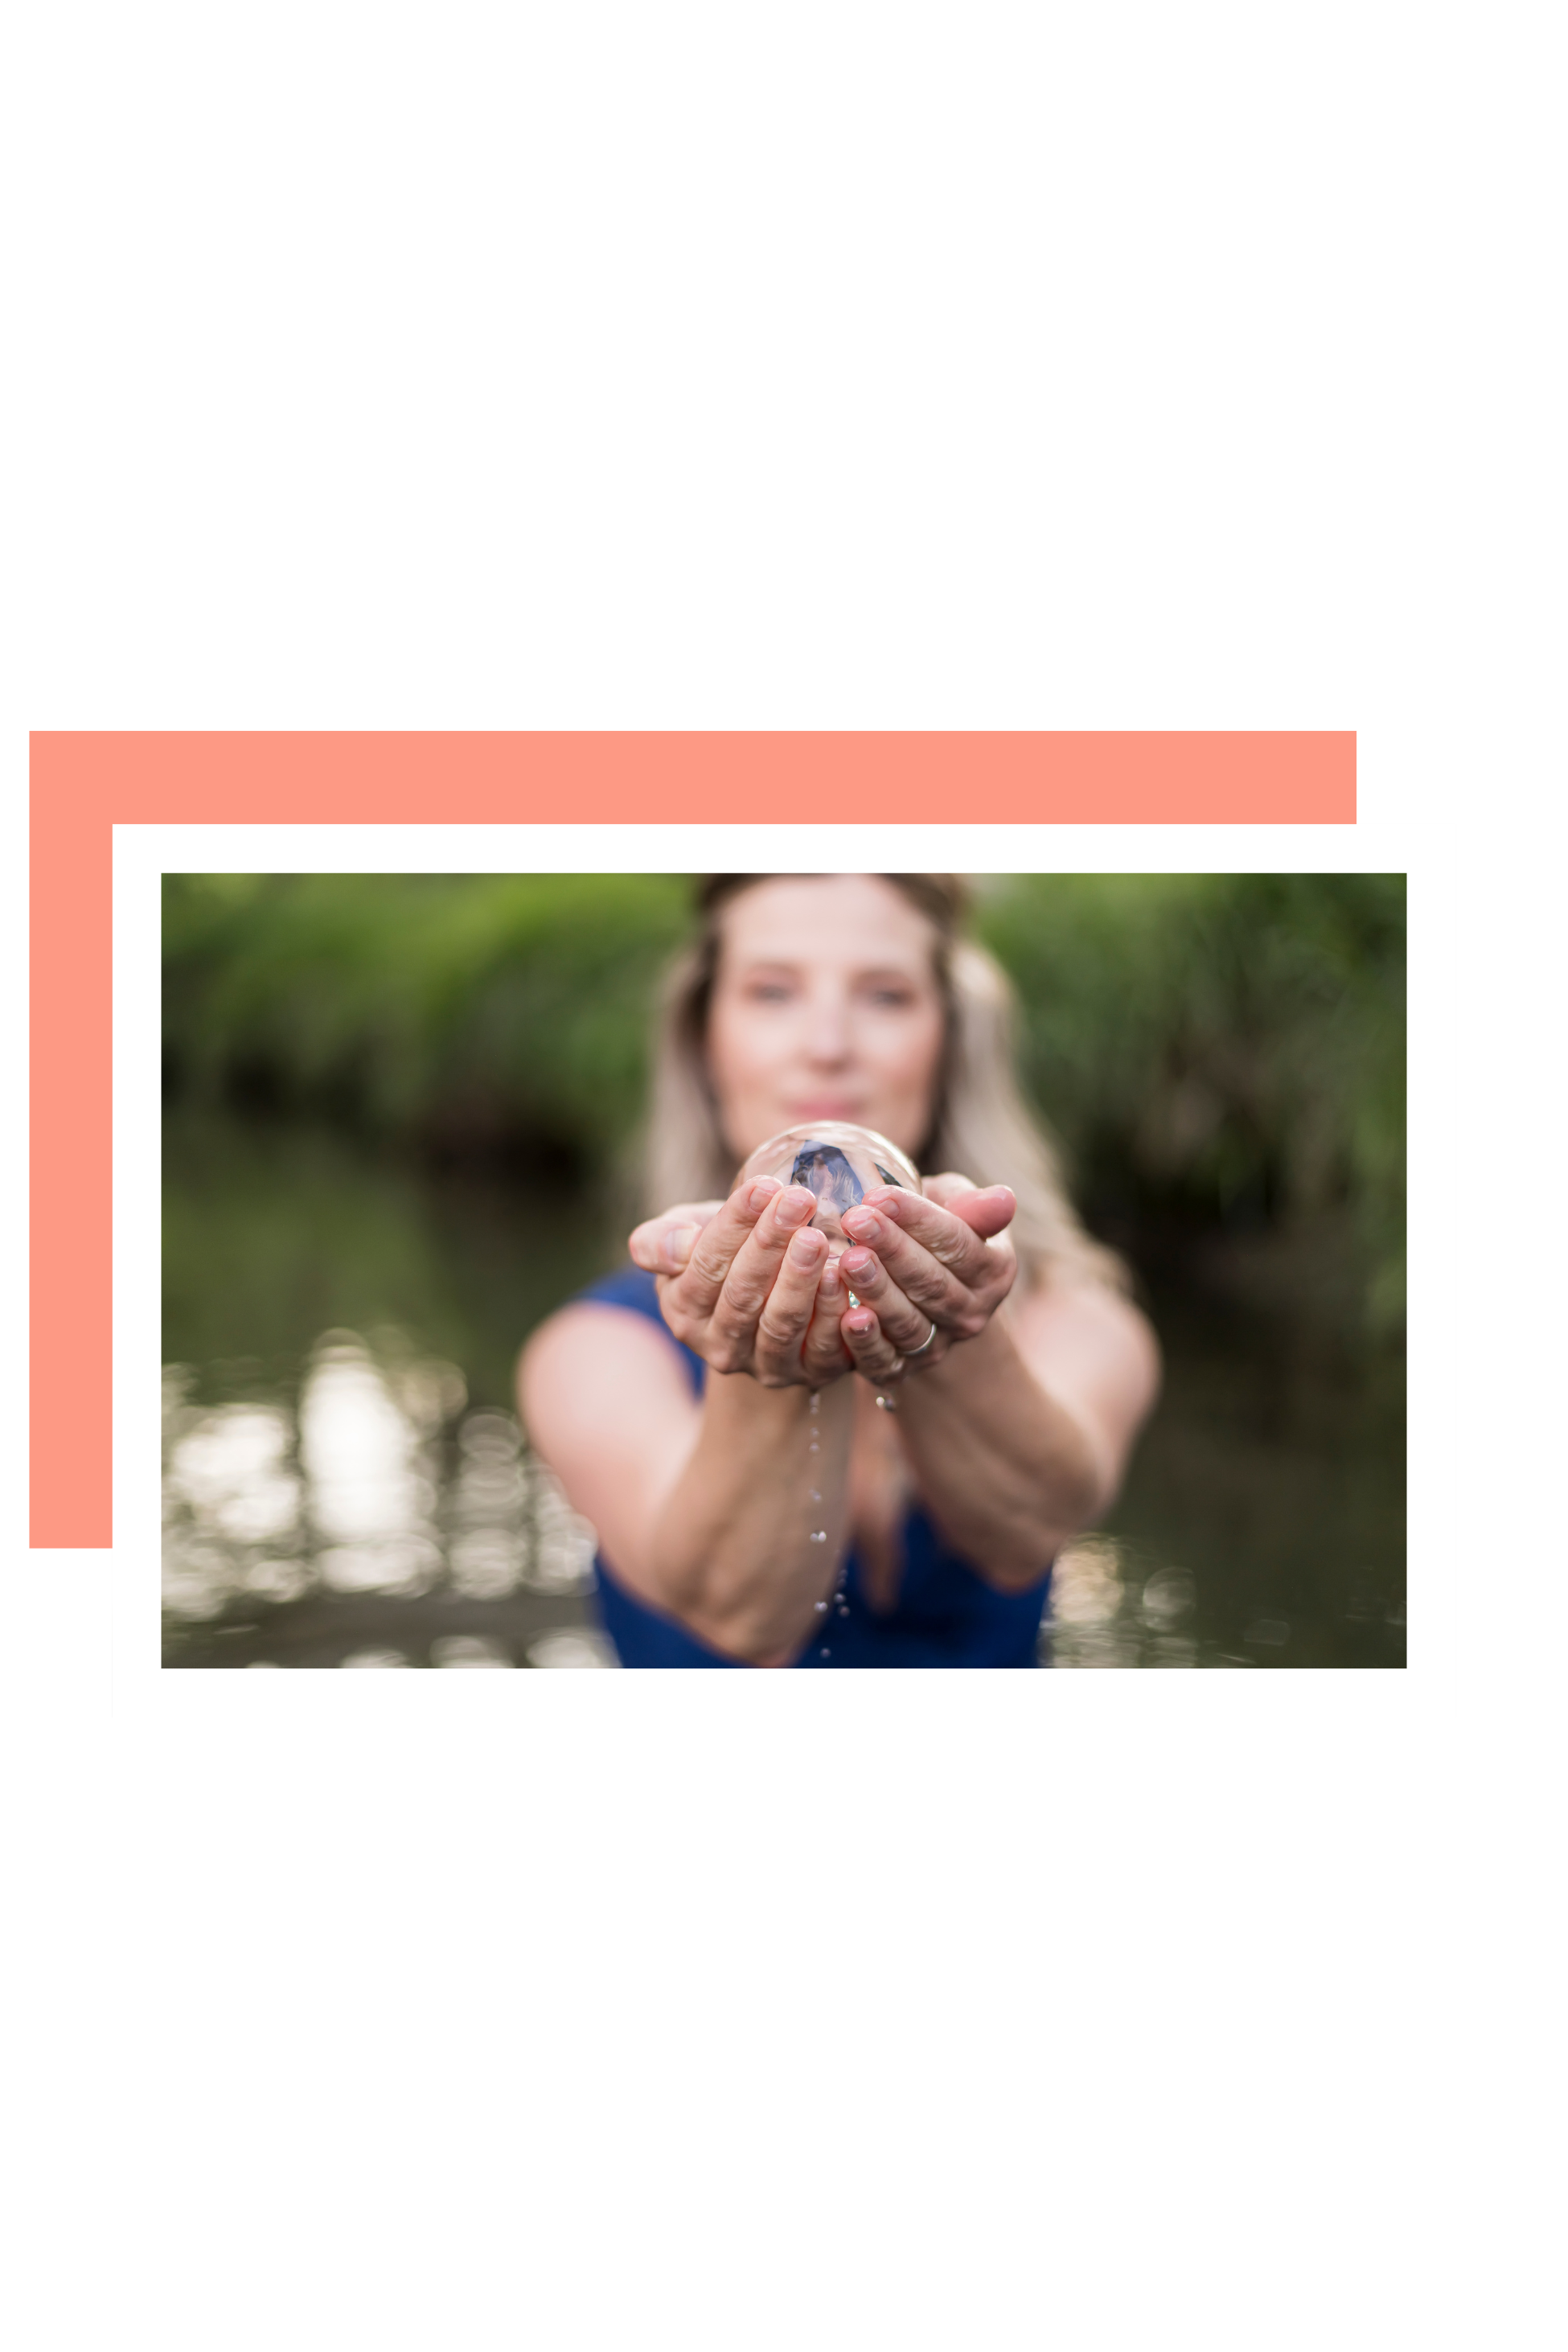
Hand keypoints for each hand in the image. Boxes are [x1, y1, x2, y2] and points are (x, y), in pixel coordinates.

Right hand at [629, 1179, 854, 1388]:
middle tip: (798, 1199)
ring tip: (817, 1237)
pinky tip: (845, 1278)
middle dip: (771, 1244)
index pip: (707, 1265)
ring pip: (780, 1323)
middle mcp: (720, 1346)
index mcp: (684, 1311)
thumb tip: (679, 1245)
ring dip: (800, 1279)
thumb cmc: (722, 1253)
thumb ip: (661, 1241)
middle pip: (744, 1294)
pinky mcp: (811, 1373)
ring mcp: (765, 1366)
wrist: (769, 1297)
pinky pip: (822, 1347)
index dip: (734, 1225)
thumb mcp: (683, 1238)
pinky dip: (833, 1313)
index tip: (763, 1186)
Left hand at [835, 1175, 1017, 1386]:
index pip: (956, 1243)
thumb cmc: (932, 1231)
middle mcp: (971, 1314)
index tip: (879, 1195)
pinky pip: (885, 1361)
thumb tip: (1003, 1198)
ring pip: (908, 1321)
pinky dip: (866, 1344)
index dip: (918, 1219)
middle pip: (931, 1282)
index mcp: (992, 1270)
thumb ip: (973, 1206)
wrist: (915, 1283)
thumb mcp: (956, 1207)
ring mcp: (938, 1345)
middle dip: (891, 1249)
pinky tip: (846, 1319)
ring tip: (849, 1261)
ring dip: (877, 1292)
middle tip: (856, 1220)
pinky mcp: (902, 1369)